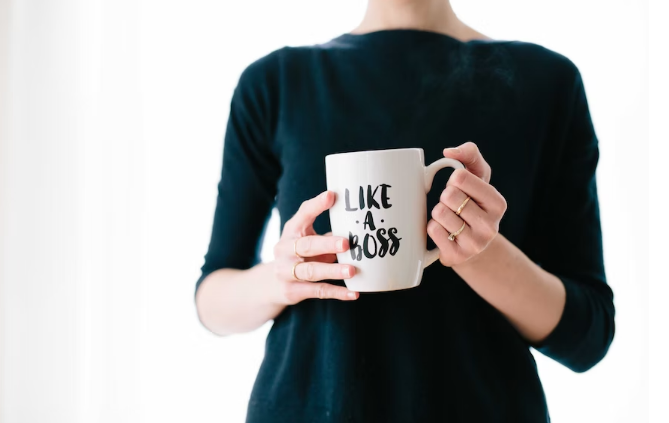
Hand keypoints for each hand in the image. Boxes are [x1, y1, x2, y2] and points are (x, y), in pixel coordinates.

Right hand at [272, 191, 358, 303]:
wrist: (272, 284)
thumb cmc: (300, 254)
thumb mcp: (307, 238)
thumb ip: (327, 233)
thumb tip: (360, 226)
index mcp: (291, 231)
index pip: (303, 215)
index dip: (316, 205)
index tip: (332, 196)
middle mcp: (284, 249)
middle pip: (306, 246)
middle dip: (326, 244)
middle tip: (346, 243)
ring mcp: (286, 271)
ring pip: (311, 271)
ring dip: (333, 271)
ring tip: (352, 271)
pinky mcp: (292, 291)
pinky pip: (317, 291)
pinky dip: (337, 293)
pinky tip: (353, 293)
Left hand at [428, 142, 507, 266]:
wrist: (471, 244)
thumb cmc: (472, 203)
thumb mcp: (477, 177)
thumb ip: (469, 154)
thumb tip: (449, 152)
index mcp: (498, 203)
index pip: (460, 177)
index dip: (453, 180)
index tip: (460, 189)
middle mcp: (491, 226)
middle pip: (449, 195)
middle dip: (445, 197)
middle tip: (453, 206)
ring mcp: (475, 244)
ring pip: (439, 213)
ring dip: (438, 213)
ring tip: (449, 219)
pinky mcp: (457, 256)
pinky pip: (432, 230)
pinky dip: (432, 227)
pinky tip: (444, 232)